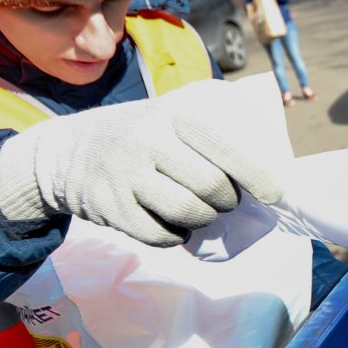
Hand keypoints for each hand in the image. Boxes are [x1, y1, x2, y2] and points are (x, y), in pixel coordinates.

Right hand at [0, 87, 283, 246]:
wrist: (72, 150)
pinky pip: (160, 236)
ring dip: (205, 219)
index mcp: (173, 111)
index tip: (275, 194)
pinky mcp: (109, 207)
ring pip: (187, 213)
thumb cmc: (148, 134)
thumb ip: (220, 130)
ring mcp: (124, 174)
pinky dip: (176, 236)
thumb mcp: (177, 113)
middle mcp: (147, 138)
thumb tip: (273, 169)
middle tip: (226, 199)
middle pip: (210, 186)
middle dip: (228, 200)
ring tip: (202, 210)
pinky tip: (174, 223)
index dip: (256, 173)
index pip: (225, 144)